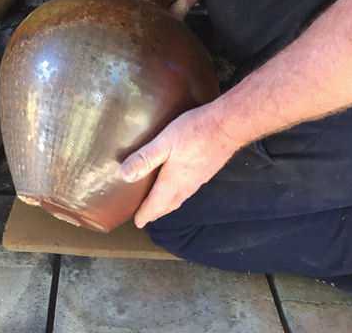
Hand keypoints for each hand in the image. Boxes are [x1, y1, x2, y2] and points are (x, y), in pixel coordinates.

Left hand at [119, 103, 240, 227]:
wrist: (227, 127)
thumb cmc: (193, 133)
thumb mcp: (163, 143)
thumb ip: (144, 159)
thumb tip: (124, 176)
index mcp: (173, 183)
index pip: (155, 205)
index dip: (144, 214)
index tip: (137, 223)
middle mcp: (186, 186)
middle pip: (168, 205)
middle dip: (156, 212)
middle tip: (146, 216)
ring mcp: (198, 180)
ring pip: (179, 198)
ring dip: (167, 204)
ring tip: (159, 204)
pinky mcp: (206, 171)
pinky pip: (188, 190)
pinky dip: (178, 195)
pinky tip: (179, 185)